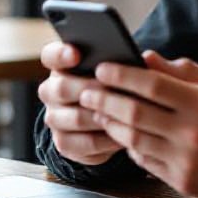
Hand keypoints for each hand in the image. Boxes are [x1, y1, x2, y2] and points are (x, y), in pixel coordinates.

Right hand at [38, 40, 123, 166]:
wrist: (105, 117)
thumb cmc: (114, 83)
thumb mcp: (116, 68)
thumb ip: (122, 60)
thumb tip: (146, 58)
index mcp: (60, 65)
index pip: (50, 55)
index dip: (61, 54)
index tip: (76, 54)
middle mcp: (51, 91)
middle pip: (61, 89)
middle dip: (90, 88)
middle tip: (113, 88)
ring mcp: (55, 118)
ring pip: (75, 118)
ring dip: (102, 116)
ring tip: (126, 112)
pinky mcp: (65, 143)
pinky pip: (85, 143)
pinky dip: (107, 139)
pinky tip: (124, 134)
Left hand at [79, 50, 197, 197]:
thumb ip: (183, 71)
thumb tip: (147, 58)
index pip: (152, 85)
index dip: (123, 75)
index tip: (103, 68)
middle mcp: (191, 132)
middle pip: (135, 112)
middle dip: (105, 99)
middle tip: (87, 90)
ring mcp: (185, 159)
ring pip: (133, 138)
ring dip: (111, 123)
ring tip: (97, 111)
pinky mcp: (181, 180)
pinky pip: (143, 160)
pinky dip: (129, 145)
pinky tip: (123, 134)